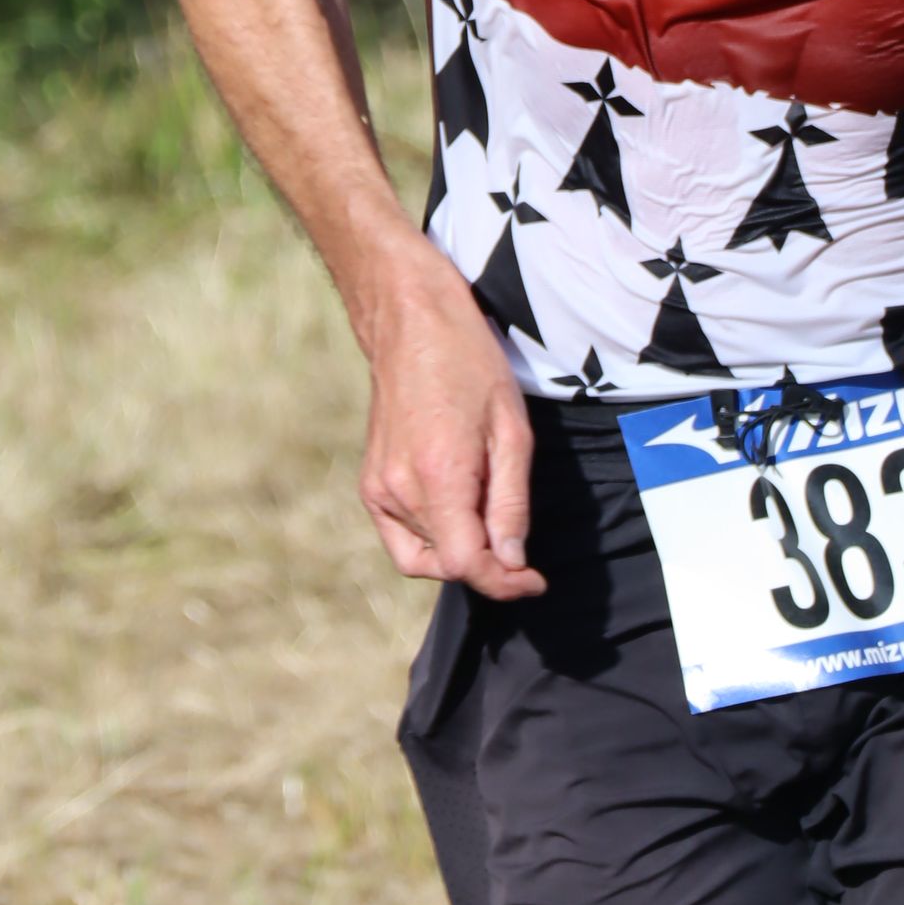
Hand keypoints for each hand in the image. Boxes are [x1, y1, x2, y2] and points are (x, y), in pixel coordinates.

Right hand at [357, 252, 546, 600]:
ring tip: (487, 510)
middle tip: (520, 548)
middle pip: (447, 564)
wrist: (410, 321)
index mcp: (438, 476)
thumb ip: (511, 503)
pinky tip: (455, 511)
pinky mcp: (370, 484)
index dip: (505, 583)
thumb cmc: (469, 362)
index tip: (534, 580)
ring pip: (424, 556)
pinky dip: (431, 541)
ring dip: (461, 551)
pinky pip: (400, 538)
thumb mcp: (511, 430)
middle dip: (489, 567)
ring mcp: (378, 488)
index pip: (467, 565)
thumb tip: (512, 562)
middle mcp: (399, 490)